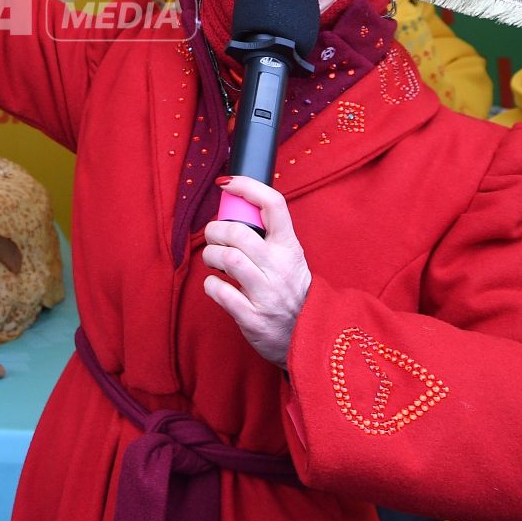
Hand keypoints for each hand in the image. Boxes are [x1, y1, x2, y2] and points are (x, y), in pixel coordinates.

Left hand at [200, 177, 309, 365]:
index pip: (274, 204)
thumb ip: (269, 237)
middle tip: (212, 237)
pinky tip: (215, 284)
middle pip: (238, 232)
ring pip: (228, 259)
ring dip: (211, 255)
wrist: (310, 337)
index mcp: (290, 248)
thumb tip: (235, 206)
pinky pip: (221, 292)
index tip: (227, 183)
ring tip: (213, 260)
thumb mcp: (290, 258)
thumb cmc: (290, 291)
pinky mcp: (253, 318)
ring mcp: (267, 294)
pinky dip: (211, 285)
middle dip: (214, 231)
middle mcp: (280, 268)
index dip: (247, 187)